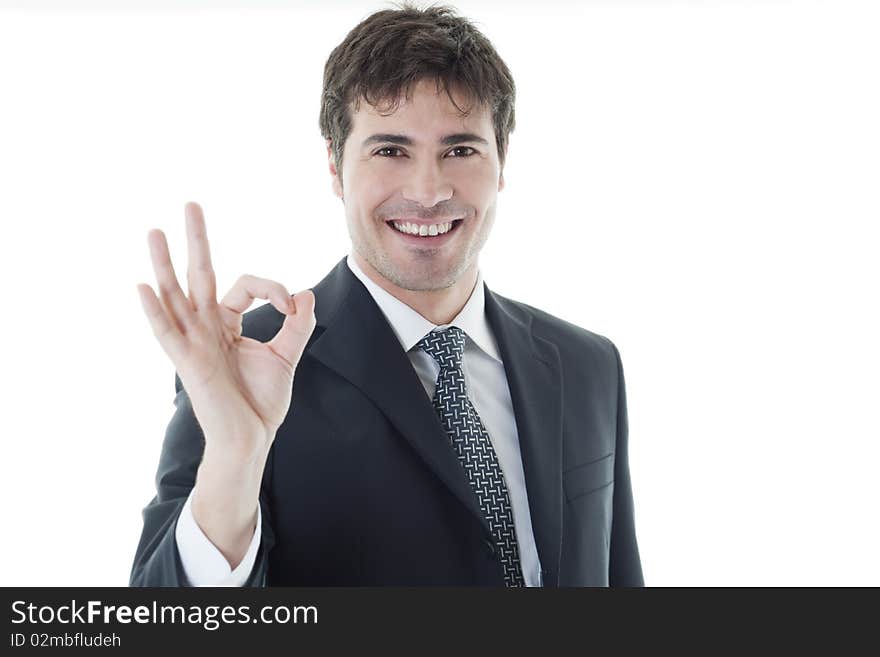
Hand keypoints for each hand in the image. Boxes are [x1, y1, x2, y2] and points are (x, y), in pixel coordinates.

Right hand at [136, 201, 315, 460]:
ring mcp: (194, 344)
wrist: (251, 438)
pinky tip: (142, 287)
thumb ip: (297, 325)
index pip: (244, 285)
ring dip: (165, 264)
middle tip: (192, 205)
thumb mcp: (286, 356)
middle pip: (199, 276)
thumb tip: (305, 294)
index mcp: (227, 324)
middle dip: (196, 241)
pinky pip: (167, 334)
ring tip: (155, 231)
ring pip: (176, 296)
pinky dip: (155, 312)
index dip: (273, 288)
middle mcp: (206, 328)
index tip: (292, 307)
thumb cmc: (261, 402)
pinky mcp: (188, 364)